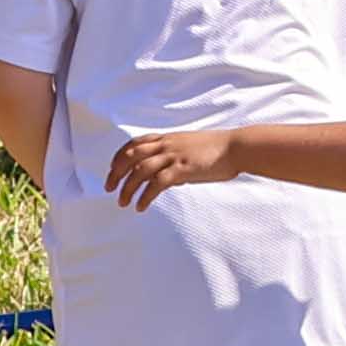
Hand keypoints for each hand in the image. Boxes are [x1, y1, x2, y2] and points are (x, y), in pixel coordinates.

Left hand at [106, 124, 243, 206]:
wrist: (236, 147)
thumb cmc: (217, 150)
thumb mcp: (190, 148)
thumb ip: (174, 158)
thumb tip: (166, 177)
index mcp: (168, 139)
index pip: (134, 144)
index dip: (119, 157)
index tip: (112, 170)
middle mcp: (167, 145)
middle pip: (130, 156)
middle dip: (116, 173)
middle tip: (109, 188)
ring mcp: (174, 156)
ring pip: (140, 171)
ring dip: (127, 188)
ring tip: (123, 203)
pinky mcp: (183, 169)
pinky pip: (156, 184)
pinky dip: (145, 196)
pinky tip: (141, 207)